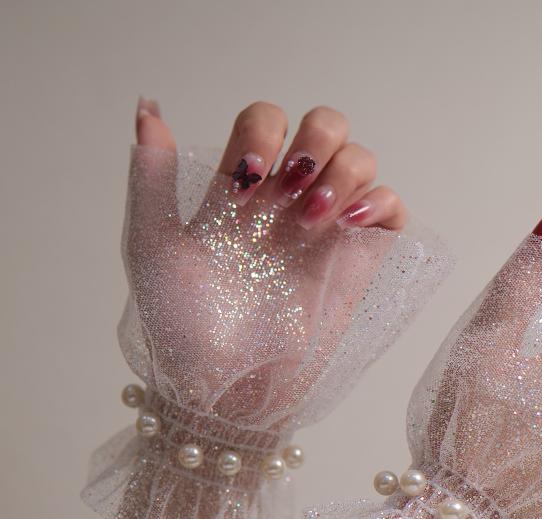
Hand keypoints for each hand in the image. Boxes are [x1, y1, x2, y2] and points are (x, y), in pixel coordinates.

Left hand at [82, 98, 449, 518]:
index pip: (266, 121)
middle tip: (291, 190)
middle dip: (315, 140)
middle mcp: (288, 203)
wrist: (224, 386)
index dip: (263, 133)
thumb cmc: (183, 327)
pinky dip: (382, 200)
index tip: (246, 186)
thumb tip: (148, 109)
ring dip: (344, 172)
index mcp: (242, 191)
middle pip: (324, 126)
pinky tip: (351, 221)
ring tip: (313, 219)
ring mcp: (327, 231)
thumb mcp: (153, 247)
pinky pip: (392, 209)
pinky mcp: (357, 262)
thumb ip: (151, 178)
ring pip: (361, 159)